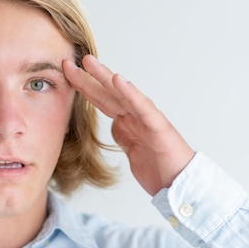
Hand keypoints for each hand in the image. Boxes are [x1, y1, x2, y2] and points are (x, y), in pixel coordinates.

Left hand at [63, 55, 194, 194]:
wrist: (182, 185)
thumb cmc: (160, 168)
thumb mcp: (132, 150)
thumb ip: (123, 134)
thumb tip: (113, 123)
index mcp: (128, 121)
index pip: (101, 100)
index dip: (83, 87)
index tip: (66, 74)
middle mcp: (136, 115)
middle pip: (107, 93)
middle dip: (87, 77)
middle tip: (68, 62)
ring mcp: (147, 119)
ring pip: (122, 94)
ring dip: (105, 77)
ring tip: (89, 62)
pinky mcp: (159, 127)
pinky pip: (143, 107)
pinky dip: (131, 93)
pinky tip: (119, 80)